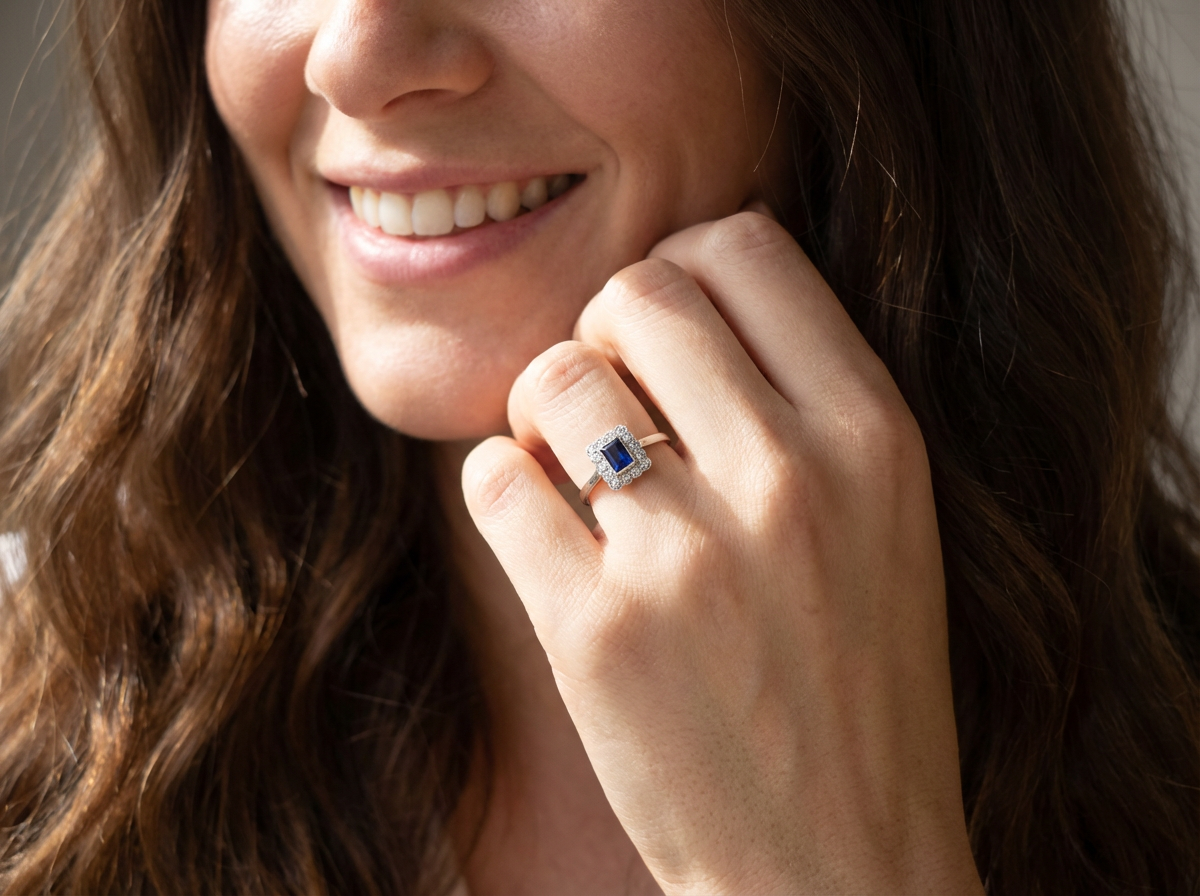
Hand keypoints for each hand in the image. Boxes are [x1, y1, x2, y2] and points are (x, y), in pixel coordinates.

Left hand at [462, 212, 982, 893]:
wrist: (839, 862)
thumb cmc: (857, 683)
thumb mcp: (886, 518)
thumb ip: (804, 396)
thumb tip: (681, 282)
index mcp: (874, 436)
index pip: (741, 247)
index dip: (683, 270)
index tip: (665, 333)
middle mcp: (789, 479)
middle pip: (636, 293)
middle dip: (603, 332)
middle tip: (610, 400)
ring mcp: (688, 558)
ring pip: (553, 380)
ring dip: (544, 415)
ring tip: (574, 475)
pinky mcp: (596, 632)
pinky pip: (494, 480)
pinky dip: (502, 490)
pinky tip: (544, 535)